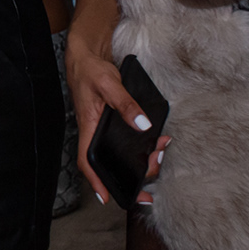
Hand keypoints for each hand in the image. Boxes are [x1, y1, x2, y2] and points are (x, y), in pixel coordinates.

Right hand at [68, 0, 165, 205]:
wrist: (87, 51)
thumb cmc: (90, 68)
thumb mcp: (108, 83)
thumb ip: (125, 104)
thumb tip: (144, 125)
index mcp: (88, 126)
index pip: (88, 161)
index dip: (96, 182)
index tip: (109, 198)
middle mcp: (95, 130)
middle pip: (110, 161)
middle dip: (132, 172)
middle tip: (153, 171)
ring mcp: (104, 125)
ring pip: (121, 151)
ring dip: (141, 158)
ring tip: (160, 154)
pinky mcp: (113, 119)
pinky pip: (127, 138)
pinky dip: (142, 144)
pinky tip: (157, 142)